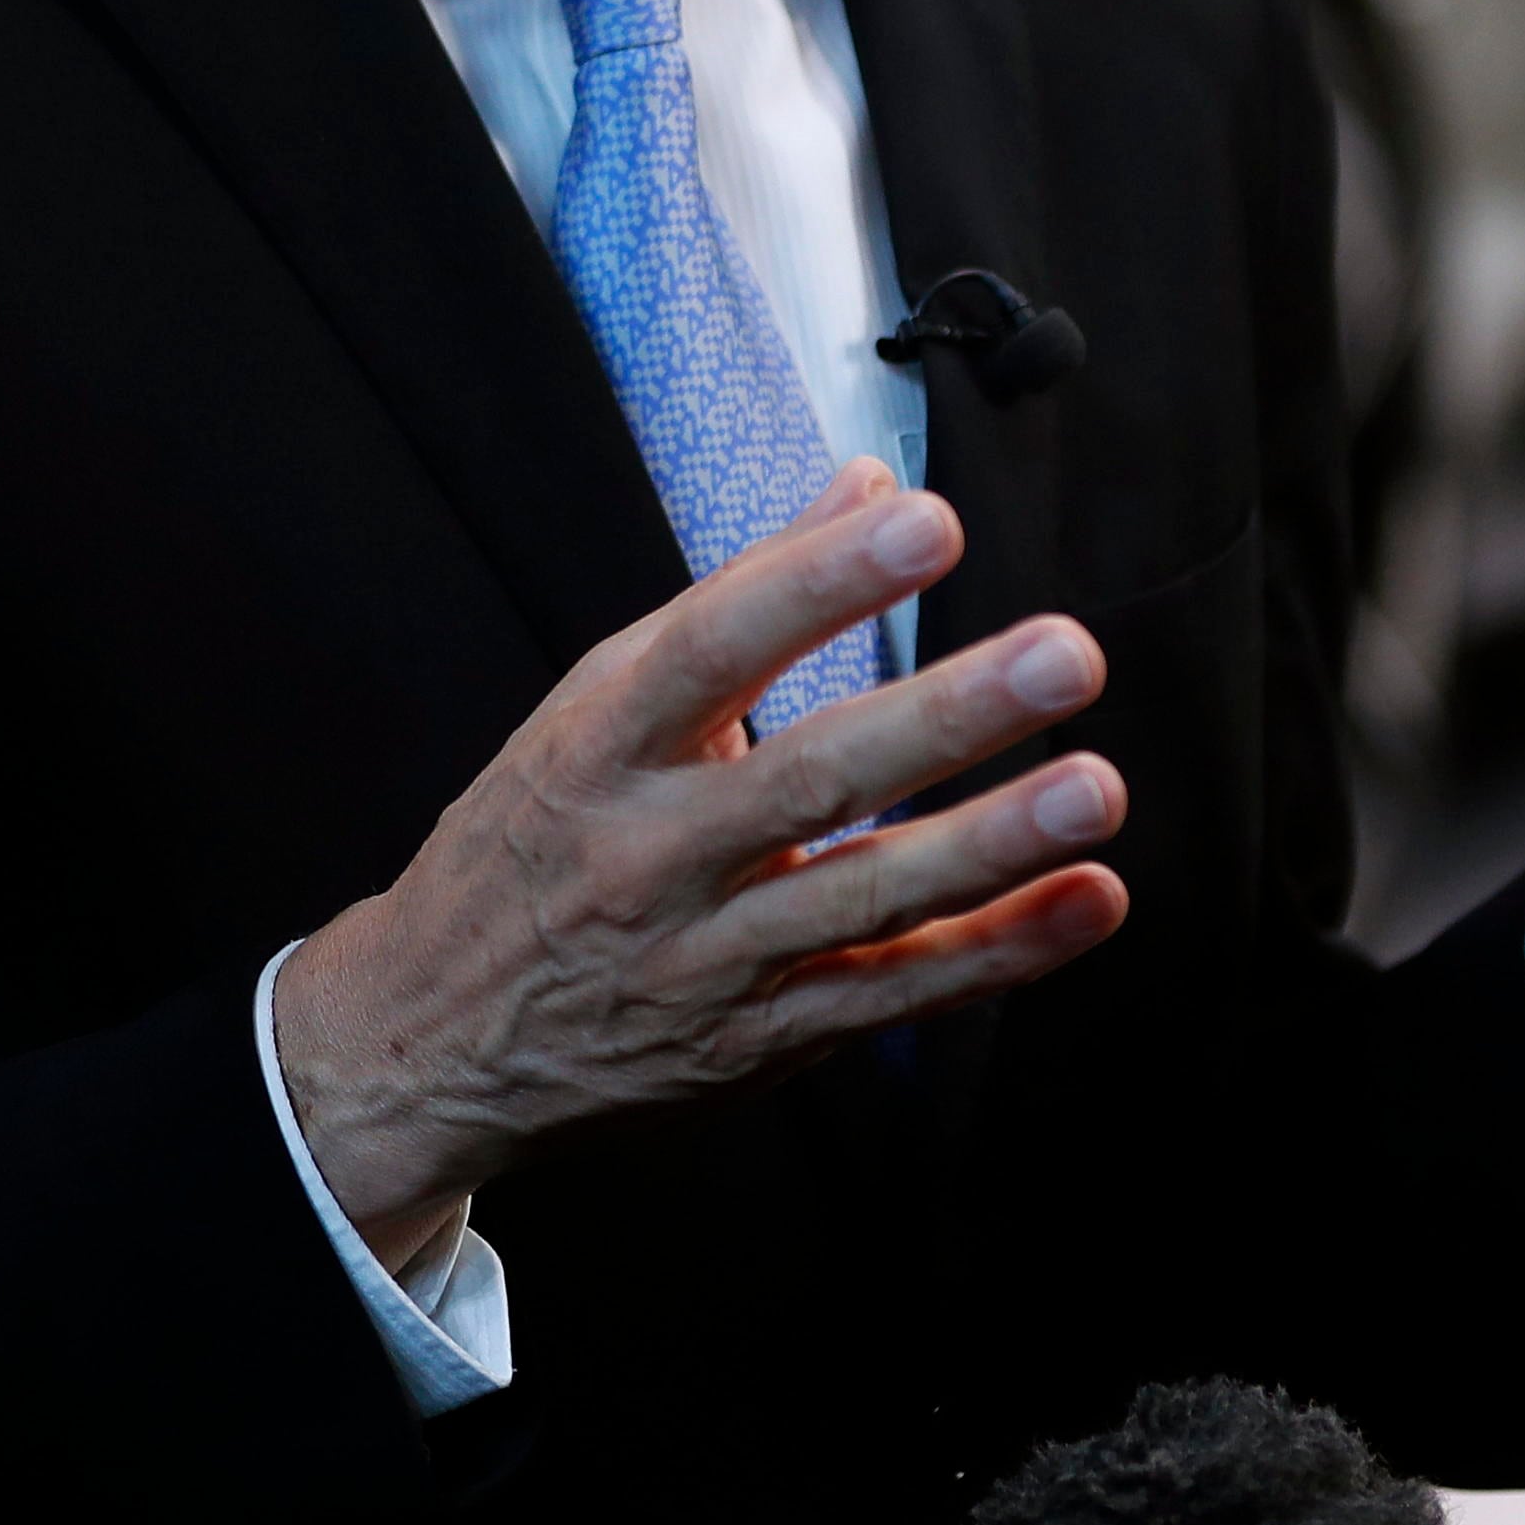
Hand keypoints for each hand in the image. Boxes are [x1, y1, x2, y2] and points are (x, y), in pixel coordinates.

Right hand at [269, 464, 1126, 1264]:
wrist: (429, 1041)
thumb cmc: (529, 844)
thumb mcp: (592, 707)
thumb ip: (743, 595)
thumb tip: (865, 483)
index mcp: (598, 744)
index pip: (709, 646)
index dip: (817, 582)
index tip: (921, 518)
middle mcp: (650, 851)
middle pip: (808, 777)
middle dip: (943, 715)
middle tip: (1063, 653)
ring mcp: (707, 956)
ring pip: (863, 897)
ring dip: (990, 844)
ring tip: (1095, 787)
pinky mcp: (758, 1041)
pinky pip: (891, 995)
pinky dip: (995, 952)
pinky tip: (1084, 900)